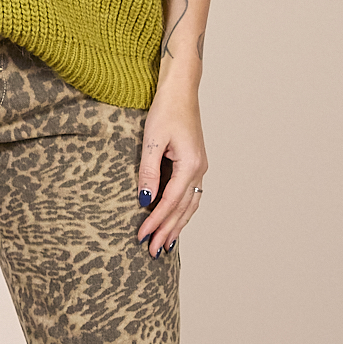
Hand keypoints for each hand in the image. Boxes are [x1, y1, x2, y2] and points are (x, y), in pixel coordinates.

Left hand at [136, 88, 206, 257]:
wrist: (181, 91)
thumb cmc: (166, 110)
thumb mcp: (151, 140)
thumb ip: (148, 172)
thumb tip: (144, 200)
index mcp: (190, 165)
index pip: (170, 202)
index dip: (156, 222)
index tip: (142, 237)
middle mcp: (199, 170)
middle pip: (183, 210)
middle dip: (167, 232)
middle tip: (153, 252)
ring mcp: (200, 168)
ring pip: (189, 206)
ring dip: (176, 226)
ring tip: (164, 245)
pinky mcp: (195, 165)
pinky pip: (190, 196)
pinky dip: (181, 213)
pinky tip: (173, 222)